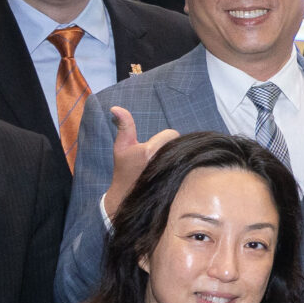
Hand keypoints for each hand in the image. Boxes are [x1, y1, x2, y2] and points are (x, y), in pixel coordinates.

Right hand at [102, 108, 181, 222]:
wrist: (126, 194)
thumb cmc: (124, 168)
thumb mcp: (121, 145)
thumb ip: (124, 125)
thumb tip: (115, 107)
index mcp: (149, 150)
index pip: (171, 134)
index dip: (162, 139)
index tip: (152, 148)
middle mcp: (162, 161)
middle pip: (179, 144)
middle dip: (170, 147)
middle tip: (158, 156)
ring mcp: (170, 172)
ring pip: (184, 154)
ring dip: (176, 156)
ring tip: (163, 164)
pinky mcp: (177, 181)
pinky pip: (188, 166)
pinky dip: (183, 166)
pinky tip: (173, 171)